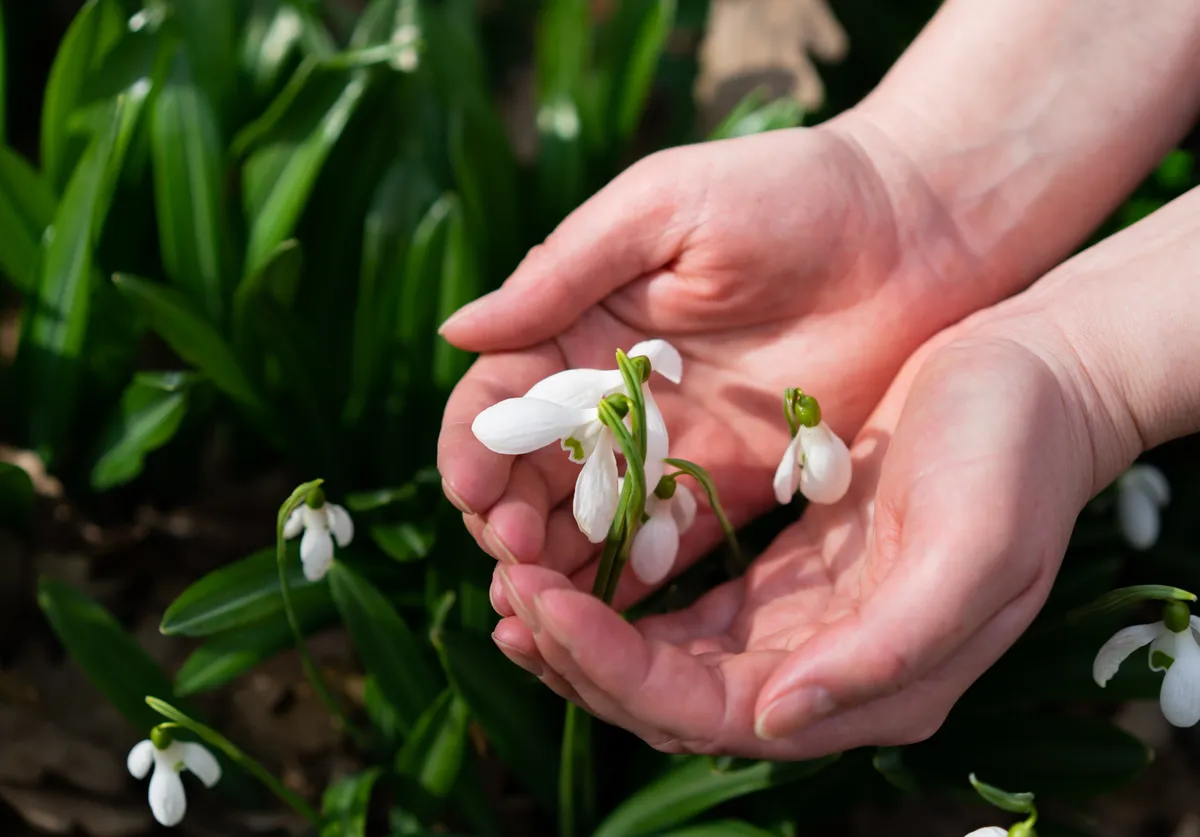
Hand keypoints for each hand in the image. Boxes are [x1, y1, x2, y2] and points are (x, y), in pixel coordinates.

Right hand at [438, 116, 997, 603]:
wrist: (915, 232)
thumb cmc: (785, 191)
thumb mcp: (663, 207)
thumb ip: (565, 272)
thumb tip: (455, 333)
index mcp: (578, 324)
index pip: (500, 397)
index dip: (474, 444)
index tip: (472, 487)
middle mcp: (610, 395)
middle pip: (531, 472)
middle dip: (508, 517)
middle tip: (515, 555)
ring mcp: (669, 447)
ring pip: (585, 519)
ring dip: (554, 565)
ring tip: (539, 606)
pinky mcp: (728, 485)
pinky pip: (664, 544)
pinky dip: (628, 583)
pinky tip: (605, 621)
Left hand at [490, 307, 1112, 757]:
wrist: (1037, 383)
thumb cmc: (1017, 459)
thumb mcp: (974, 552)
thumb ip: (889, 652)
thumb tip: (779, 719)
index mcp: (868, 682)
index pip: (710, 709)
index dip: (614, 670)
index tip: (538, 606)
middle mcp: (824, 668)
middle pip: (671, 695)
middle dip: (578, 654)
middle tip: (503, 593)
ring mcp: (800, 623)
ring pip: (666, 655)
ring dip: (585, 627)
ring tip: (513, 580)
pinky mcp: (784, 574)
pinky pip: (684, 602)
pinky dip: (622, 591)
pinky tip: (570, 558)